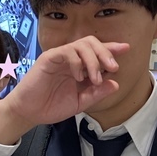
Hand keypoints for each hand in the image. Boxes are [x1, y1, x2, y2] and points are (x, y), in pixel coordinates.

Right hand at [0, 37, 129, 144]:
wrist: (30, 112)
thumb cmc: (51, 106)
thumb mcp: (81, 103)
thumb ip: (97, 93)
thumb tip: (115, 83)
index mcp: (80, 68)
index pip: (97, 53)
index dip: (112, 49)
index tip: (126, 49)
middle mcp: (71, 59)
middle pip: (92, 43)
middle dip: (106, 52)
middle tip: (113, 67)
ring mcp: (60, 57)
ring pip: (82, 44)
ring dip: (93, 60)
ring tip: (95, 77)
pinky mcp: (49, 58)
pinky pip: (67, 51)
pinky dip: (77, 62)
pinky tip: (78, 77)